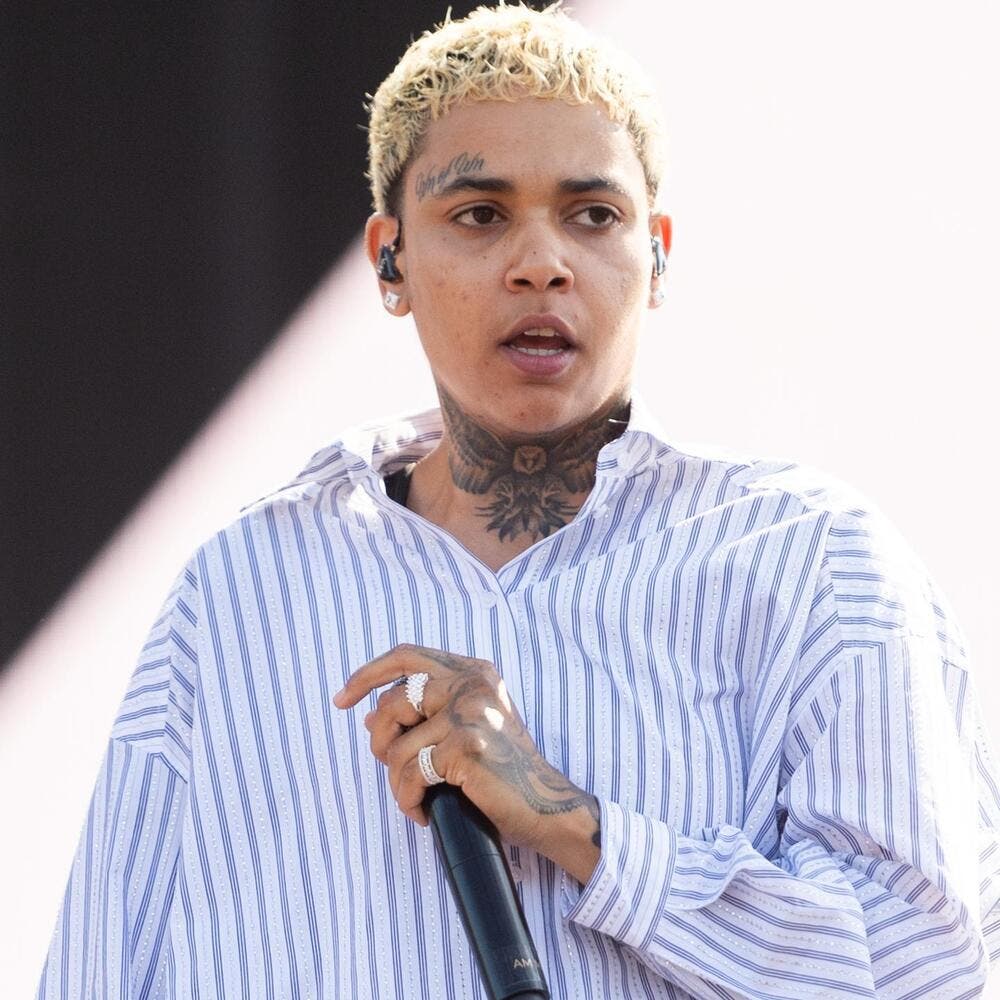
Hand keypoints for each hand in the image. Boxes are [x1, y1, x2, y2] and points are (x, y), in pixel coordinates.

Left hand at [334, 643, 599, 881]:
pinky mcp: (466, 745)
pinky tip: (425, 812)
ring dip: (397, 782)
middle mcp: (473, 683)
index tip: (342, 699)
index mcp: (473, 671)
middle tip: (389, 768)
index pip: (406, 656)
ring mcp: (471, 712)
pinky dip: (409, 800)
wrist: (547, 808)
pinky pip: (411, 774)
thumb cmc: (502, 773)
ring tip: (416, 799)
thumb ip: (426, 712)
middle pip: (392, 701)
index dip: (367, 674)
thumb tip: (367, 713)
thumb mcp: (466, 728)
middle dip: (379, 741)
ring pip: (397, 745)